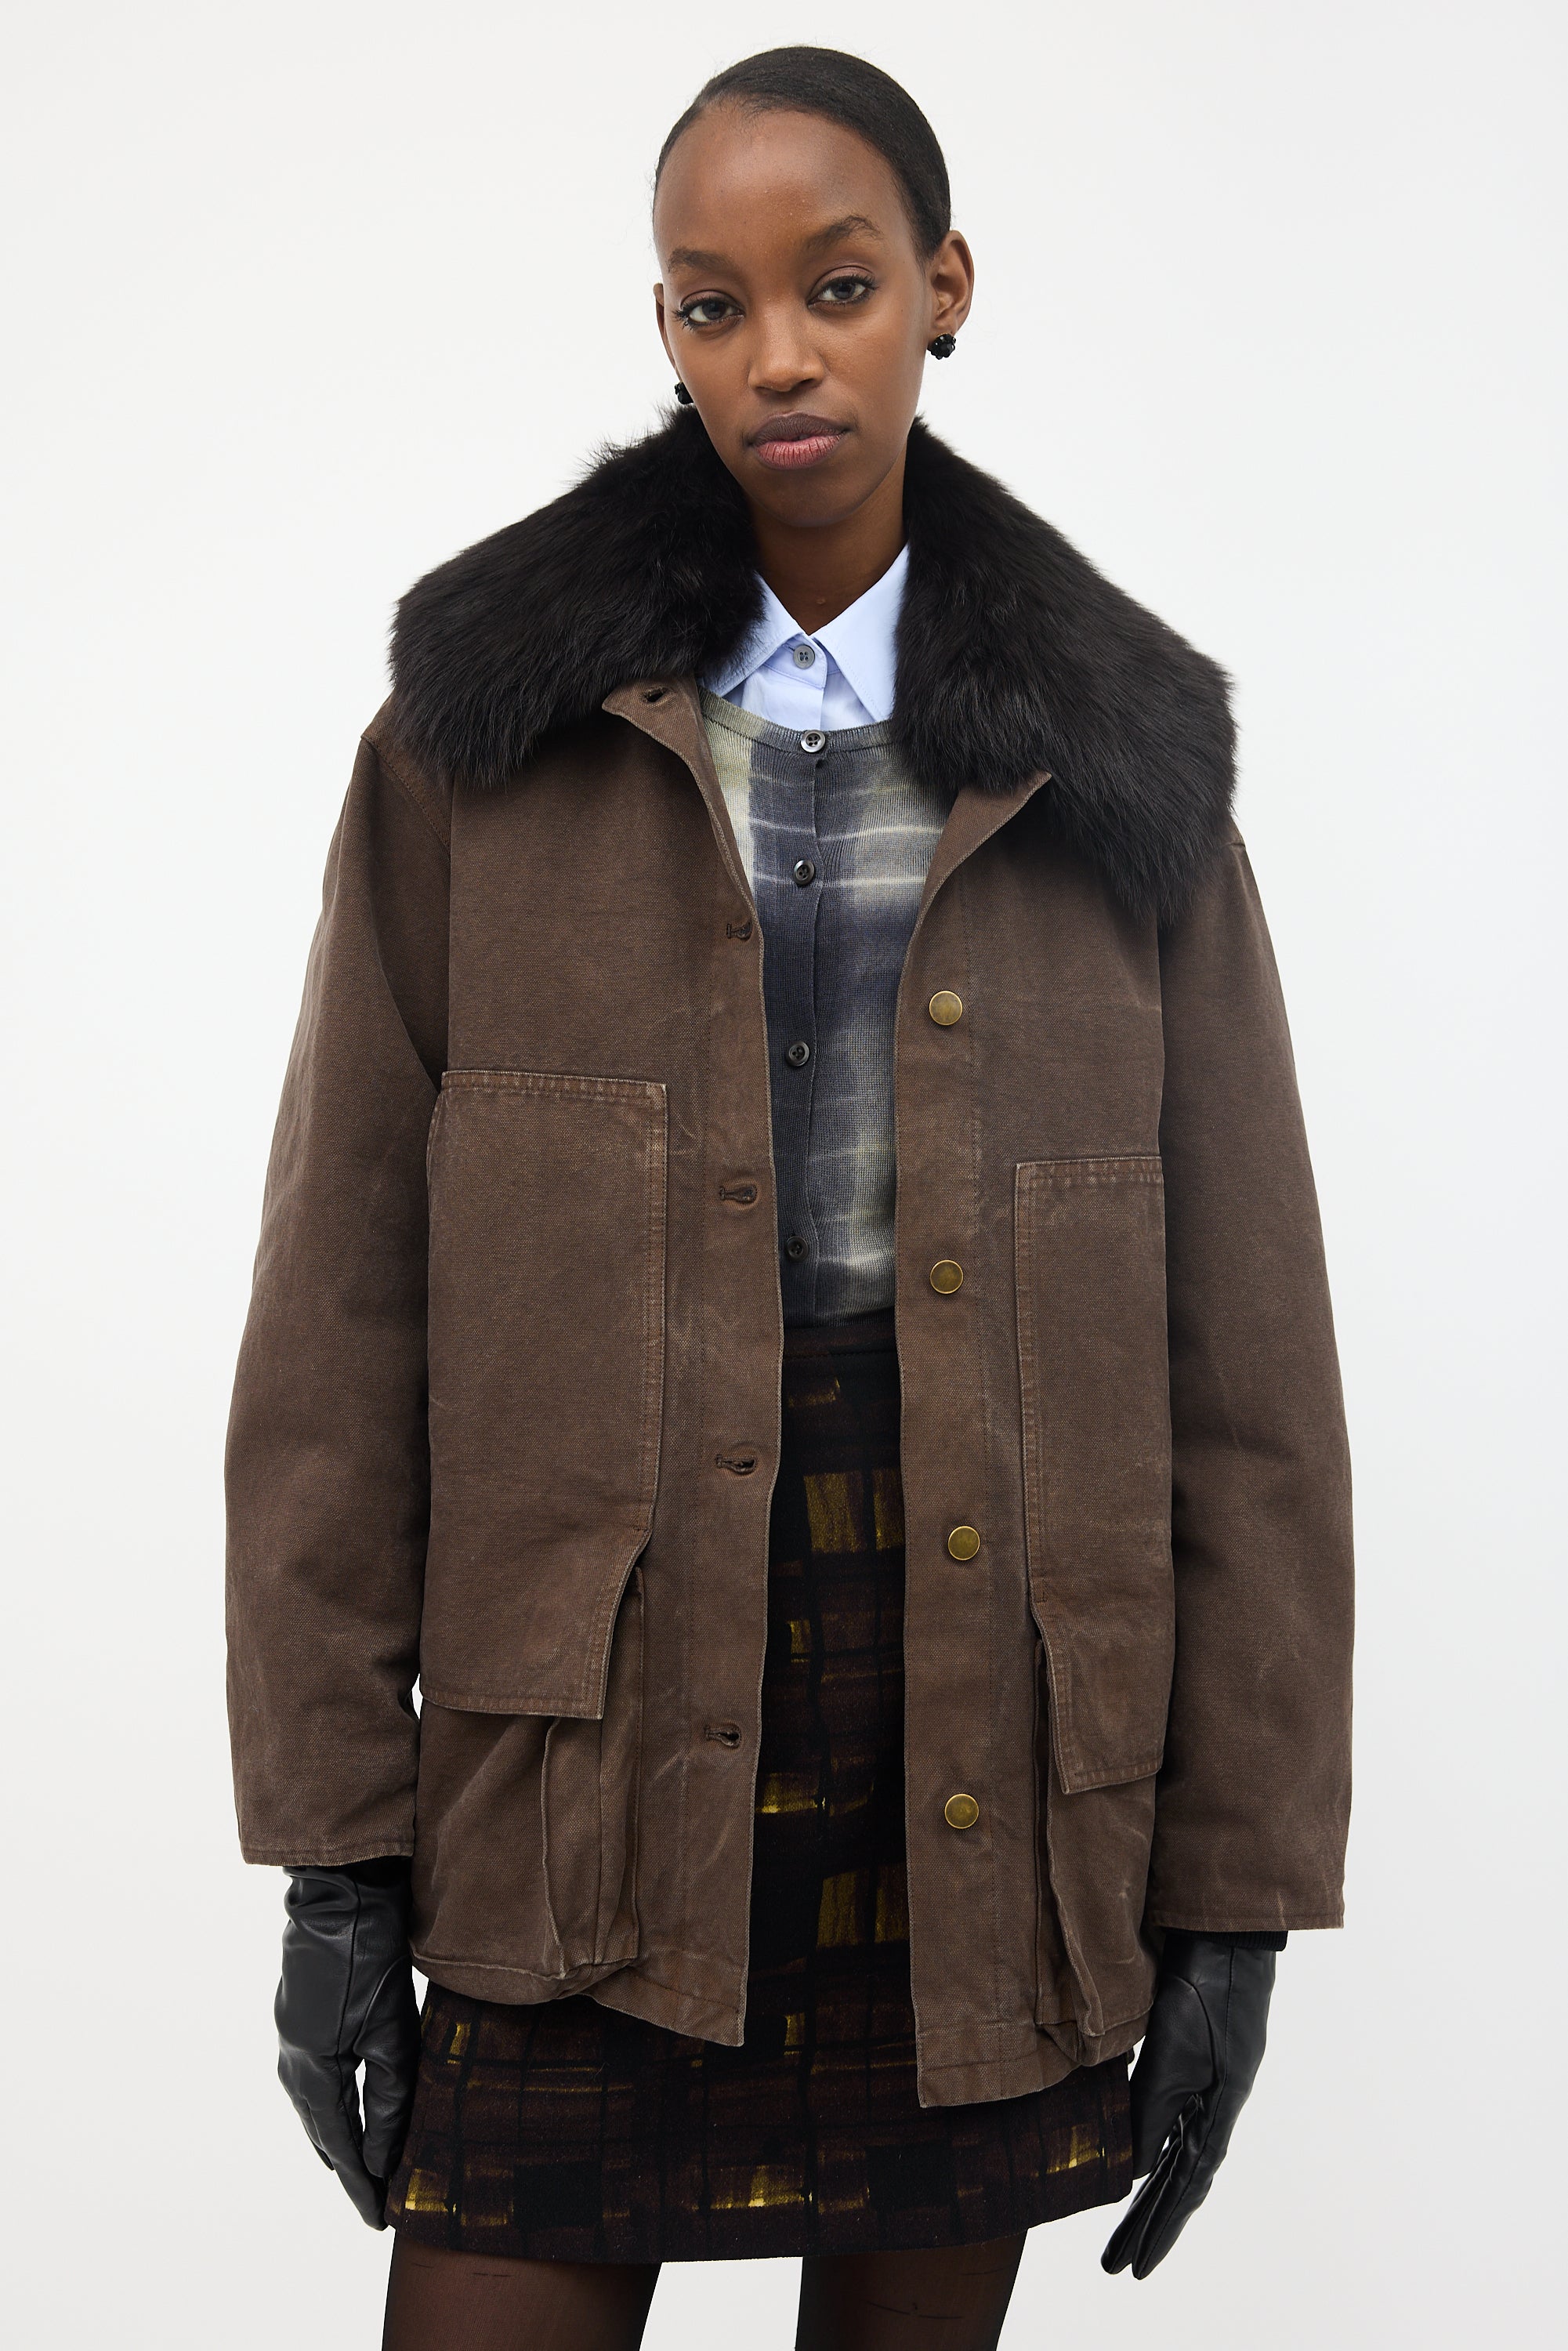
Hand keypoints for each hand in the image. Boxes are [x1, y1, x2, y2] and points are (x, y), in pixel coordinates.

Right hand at [275, 1859, 421, 2228]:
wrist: (339, 1896)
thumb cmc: (370, 1960)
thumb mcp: (391, 2032)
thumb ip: (390, 2096)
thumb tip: (387, 2156)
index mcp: (315, 2071)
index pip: (341, 2145)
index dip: (361, 2185)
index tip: (378, 2219)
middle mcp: (294, 2061)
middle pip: (321, 2132)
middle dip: (347, 2167)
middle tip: (372, 2202)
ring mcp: (290, 2037)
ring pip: (313, 2107)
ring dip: (336, 2137)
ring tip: (359, 2166)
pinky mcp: (297, 2016)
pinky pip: (311, 2079)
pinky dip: (329, 2105)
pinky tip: (343, 2105)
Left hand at [1101, 1932, 1280, 2278]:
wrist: (1225, 1941)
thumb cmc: (1202, 1994)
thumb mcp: (1171, 2056)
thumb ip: (1149, 2111)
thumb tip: (1130, 2170)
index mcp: (1215, 2112)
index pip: (1182, 2187)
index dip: (1158, 2229)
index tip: (1133, 2269)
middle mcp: (1214, 2106)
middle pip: (1180, 2181)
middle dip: (1150, 2224)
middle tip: (1118, 2266)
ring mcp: (1210, 2086)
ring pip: (1177, 2155)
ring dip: (1153, 2194)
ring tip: (1126, 2228)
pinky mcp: (1198, 2063)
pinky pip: (1177, 2123)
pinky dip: (1160, 2151)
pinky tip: (1142, 2161)